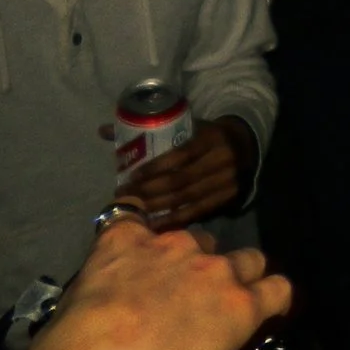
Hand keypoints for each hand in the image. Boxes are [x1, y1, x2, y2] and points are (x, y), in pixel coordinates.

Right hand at [23, 220, 290, 349]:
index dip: (144, 239)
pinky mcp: (245, 304)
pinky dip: (277, 300)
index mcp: (122, 245)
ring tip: (235, 306)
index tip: (146, 257)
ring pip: (248, 260)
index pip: (134, 218)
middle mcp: (175, 247)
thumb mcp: (62, 320)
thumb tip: (91, 319)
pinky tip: (272, 315)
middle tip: (190, 300)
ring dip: (242, 279)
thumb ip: (88, 305)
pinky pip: (279, 290)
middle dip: (198, 266)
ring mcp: (215, 272)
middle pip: (201, 242)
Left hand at [124, 119, 253, 231]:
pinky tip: (156, 225)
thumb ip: (148, 129)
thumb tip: (103, 130)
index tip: (130, 177)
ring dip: (159, 208)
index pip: (181, 155)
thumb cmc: (205, 134)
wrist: (246, 144)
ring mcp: (228, 181)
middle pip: (182, 180)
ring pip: (189, 199)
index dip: (155, 168)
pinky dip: (176, 220)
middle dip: (150, 191)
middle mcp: (223, 160)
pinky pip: (199, 212)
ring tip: (135, 213)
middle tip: (125, 197)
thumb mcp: (186, 124)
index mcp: (212, 138)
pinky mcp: (230, 198)